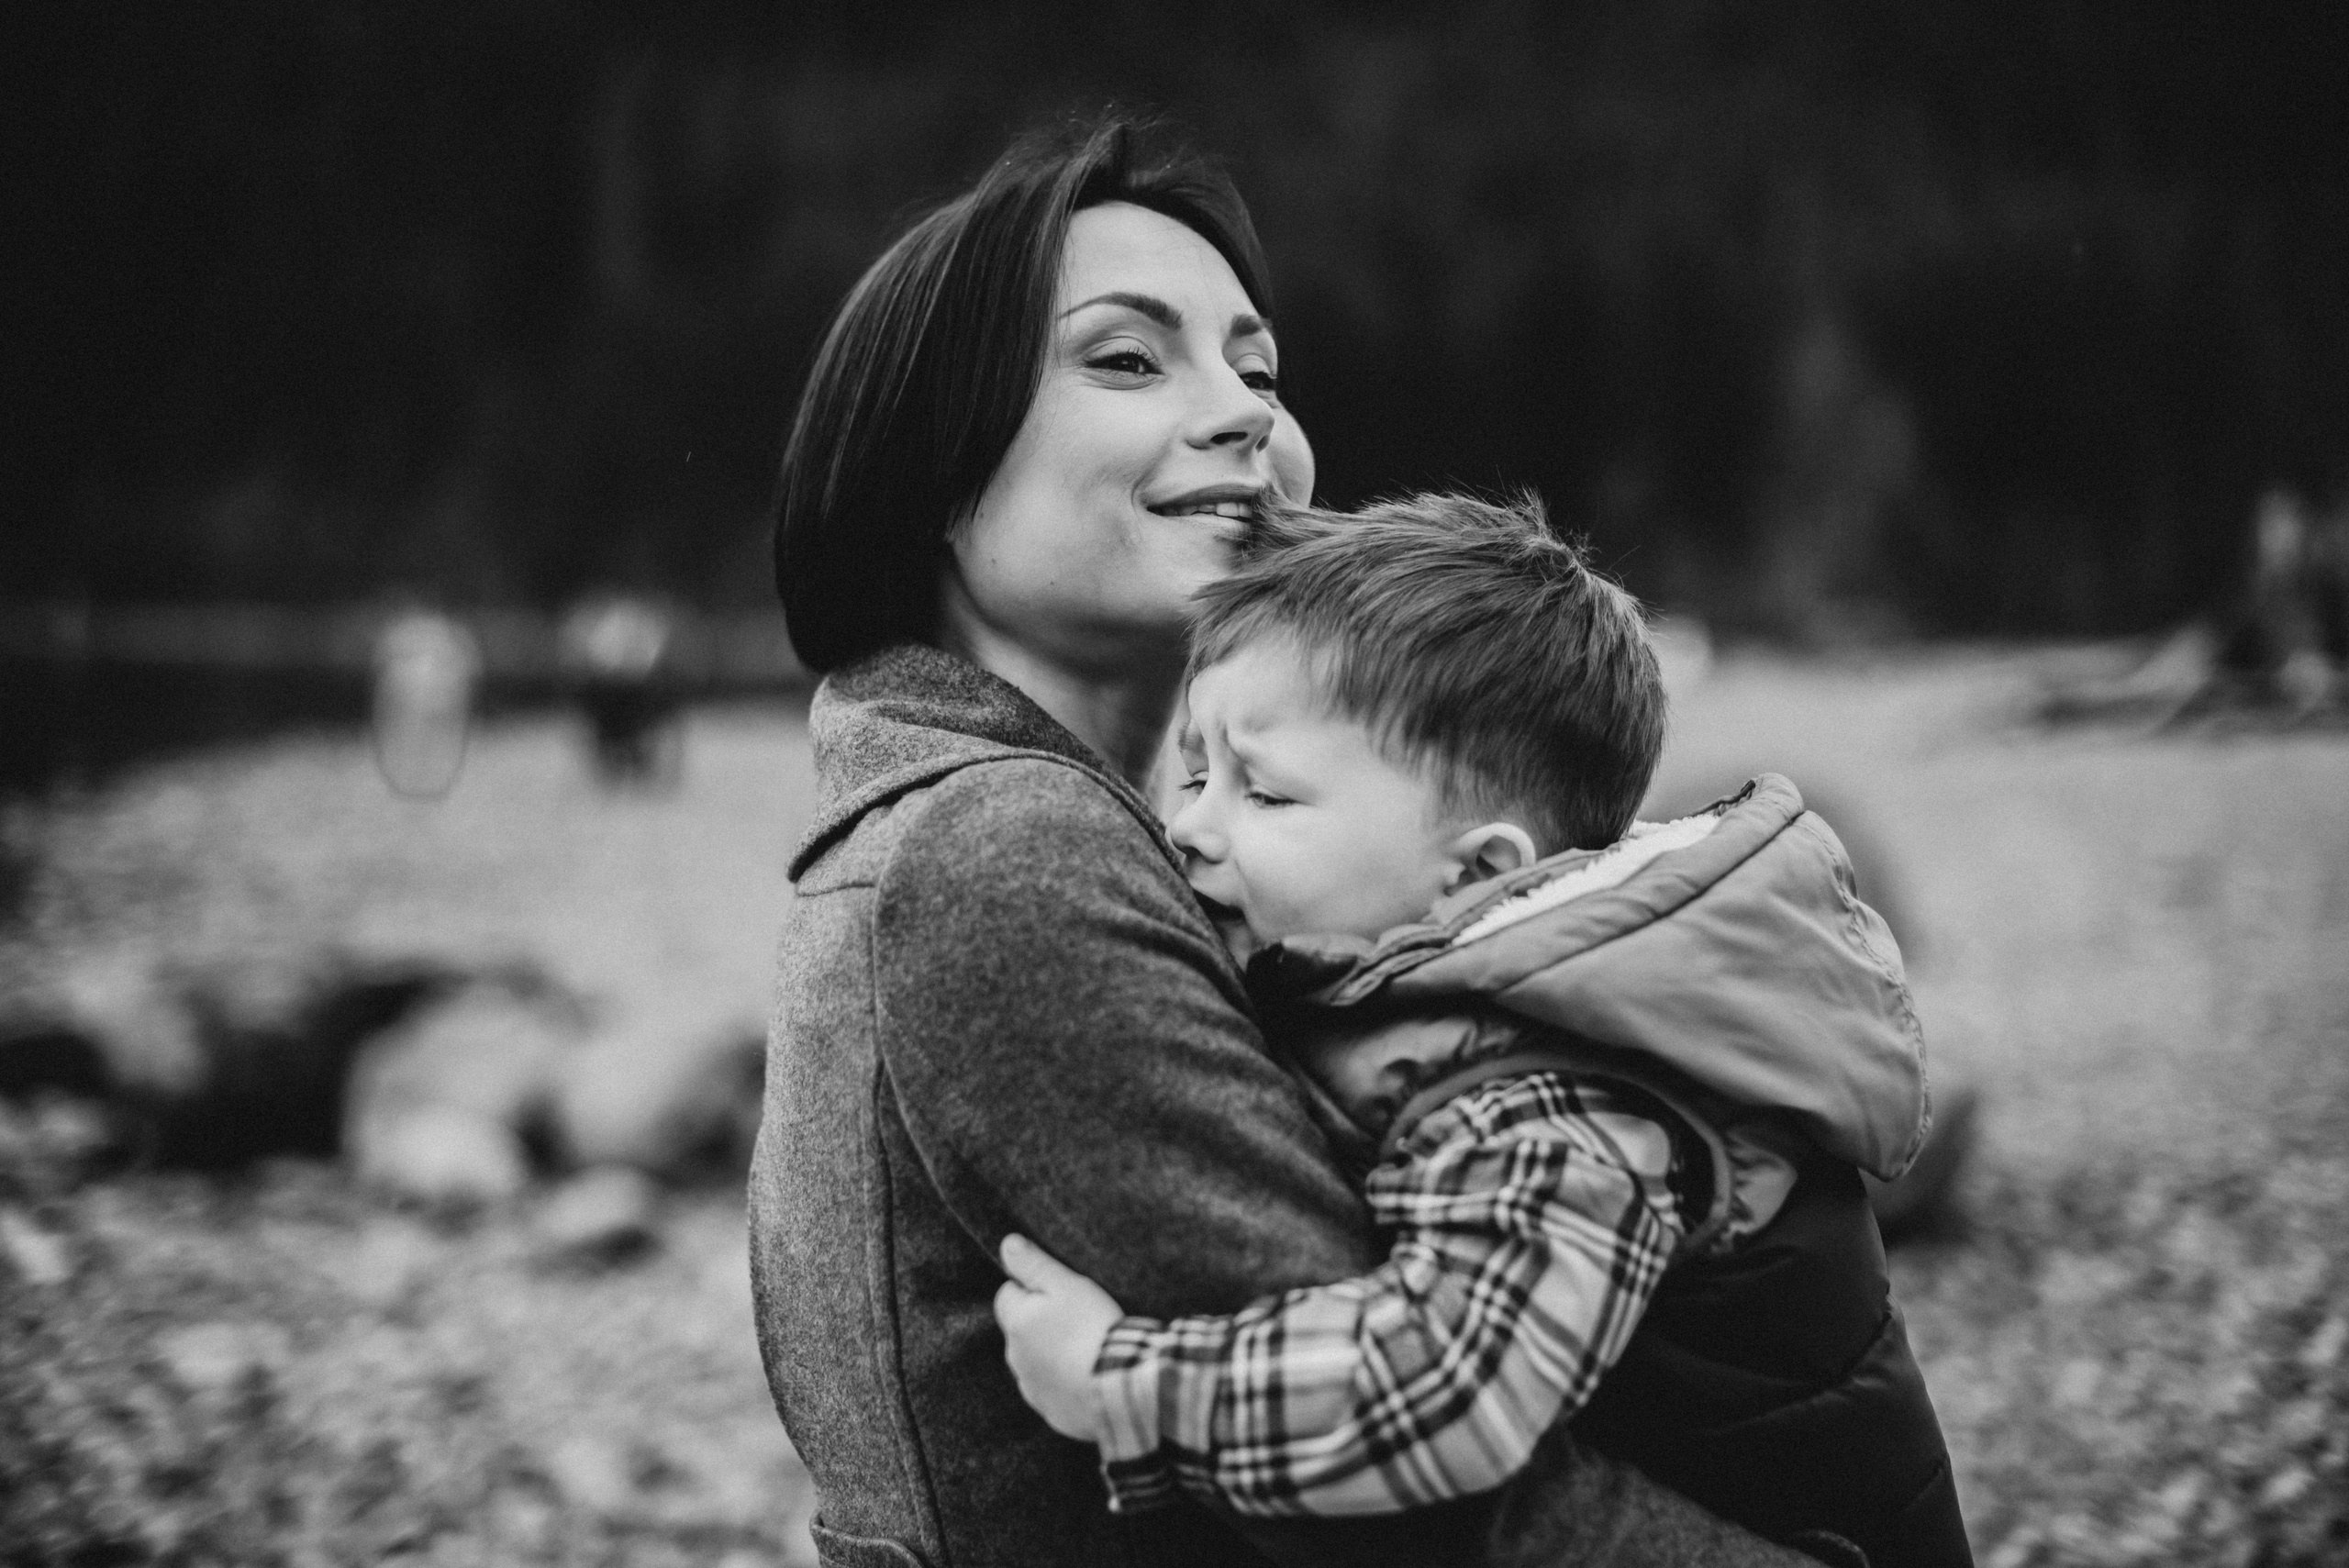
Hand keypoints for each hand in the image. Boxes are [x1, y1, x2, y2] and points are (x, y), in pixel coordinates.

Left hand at [994, 1233, 1123, 1443]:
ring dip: (1051, 1354)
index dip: (1032, 1288)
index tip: (1060, 1292)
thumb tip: (1006, 1243)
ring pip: (1034, 1362)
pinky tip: (1089, 1376)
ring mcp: (1032, 1389)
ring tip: (1086, 1348)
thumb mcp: (1066, 1284)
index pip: (1007, 1295)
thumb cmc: (1092, 1326)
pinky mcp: (1052, 1413)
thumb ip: (1033, 1264)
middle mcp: (1015, 1358)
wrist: (1118, 1386)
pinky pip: (1053, 1391)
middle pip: (1020, 1330)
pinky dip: (1065, 1383)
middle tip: (1077, 1318)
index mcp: (1016, 1323)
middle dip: (1040, 1323)